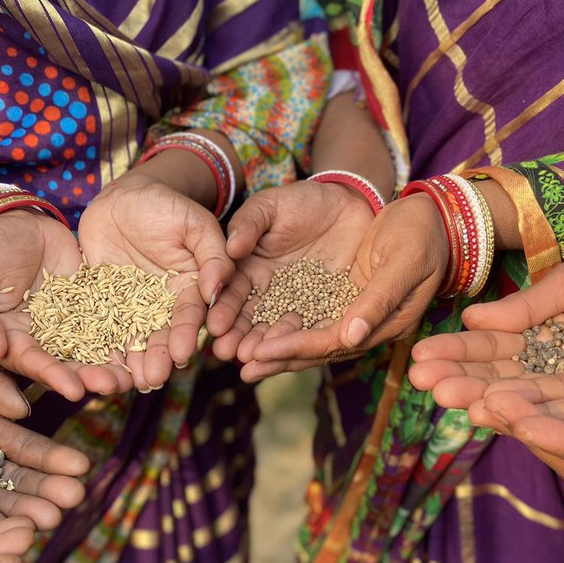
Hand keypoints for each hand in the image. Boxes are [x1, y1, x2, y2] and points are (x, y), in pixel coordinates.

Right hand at [0, 210, 131, 399]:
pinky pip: (109, 322)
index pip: (31, 361)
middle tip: (112, 385)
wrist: (17, 220)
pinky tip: (144, 346)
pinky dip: (125, 336)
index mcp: (9, 336)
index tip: (74, 390)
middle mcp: (41, 336)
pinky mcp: (90, 304)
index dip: (52, 375)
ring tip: (133, 377)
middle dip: (89, 376)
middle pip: (66, 363)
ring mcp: (68, 321)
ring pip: (91, 349)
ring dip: (110, 365)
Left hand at [76, 174, 231, 389]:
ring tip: (123, 383)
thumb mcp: (196, 223)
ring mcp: (130, 308)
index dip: (185, 335)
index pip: (189, 317)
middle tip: (152, 380)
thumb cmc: (167, 204)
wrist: (124, 196)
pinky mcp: (102, 304)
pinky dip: (95, 347)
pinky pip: (98, 327)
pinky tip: (91, 365)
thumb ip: (213, 254)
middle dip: (157, 360)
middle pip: (160, 337)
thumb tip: (217, 289)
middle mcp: (161, 306)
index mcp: (189, 290)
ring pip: (130, 340)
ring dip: (128, 363)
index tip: (182, 354)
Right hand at [207, 180, 374, 363]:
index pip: (232, 294)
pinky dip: (302, 342)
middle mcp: (269, 294)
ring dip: (265, 347)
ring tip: (252, 361)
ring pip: (279, 330)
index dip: (223, 309)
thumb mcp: (270, 205)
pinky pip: (314, 328)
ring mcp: (298, 304)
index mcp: (249, 271)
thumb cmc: (303, 201)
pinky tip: (291, 355)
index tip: (214, 325)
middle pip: (250, 320)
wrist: (349, 204)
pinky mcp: (327, 310)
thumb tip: (230, 248)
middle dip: (238, 337)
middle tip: (228, 354)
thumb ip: (249, 224)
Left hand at [235, 193, 448, 381]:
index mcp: (388, 323)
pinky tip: (259, 331)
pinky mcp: (344, 301)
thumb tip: (349, 338)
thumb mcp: (405, 261)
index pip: (333, 343)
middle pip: (317, 348)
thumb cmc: (422, 233)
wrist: (433, 217)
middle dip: (278, 358)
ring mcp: (356, 315)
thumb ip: (378, 299)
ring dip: (277, 348)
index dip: (295, 349)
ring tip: (241, 358)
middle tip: (240, 368)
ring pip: (310, 337)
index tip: (259, 353)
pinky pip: (310, 319)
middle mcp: (369, 327)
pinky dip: (284, 327)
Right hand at [408, 251, 563, 410]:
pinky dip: (533, 412)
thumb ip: (530, 306)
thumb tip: (474, 318)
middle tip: (423, 384)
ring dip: (486, 399)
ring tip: (451, 398)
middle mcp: (555, 367)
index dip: (458, 353)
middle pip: (502, 377)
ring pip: (527, 397)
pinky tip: (499, 410)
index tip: (421, 357)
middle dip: (462, 380)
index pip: (493, 347)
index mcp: (542, 335)